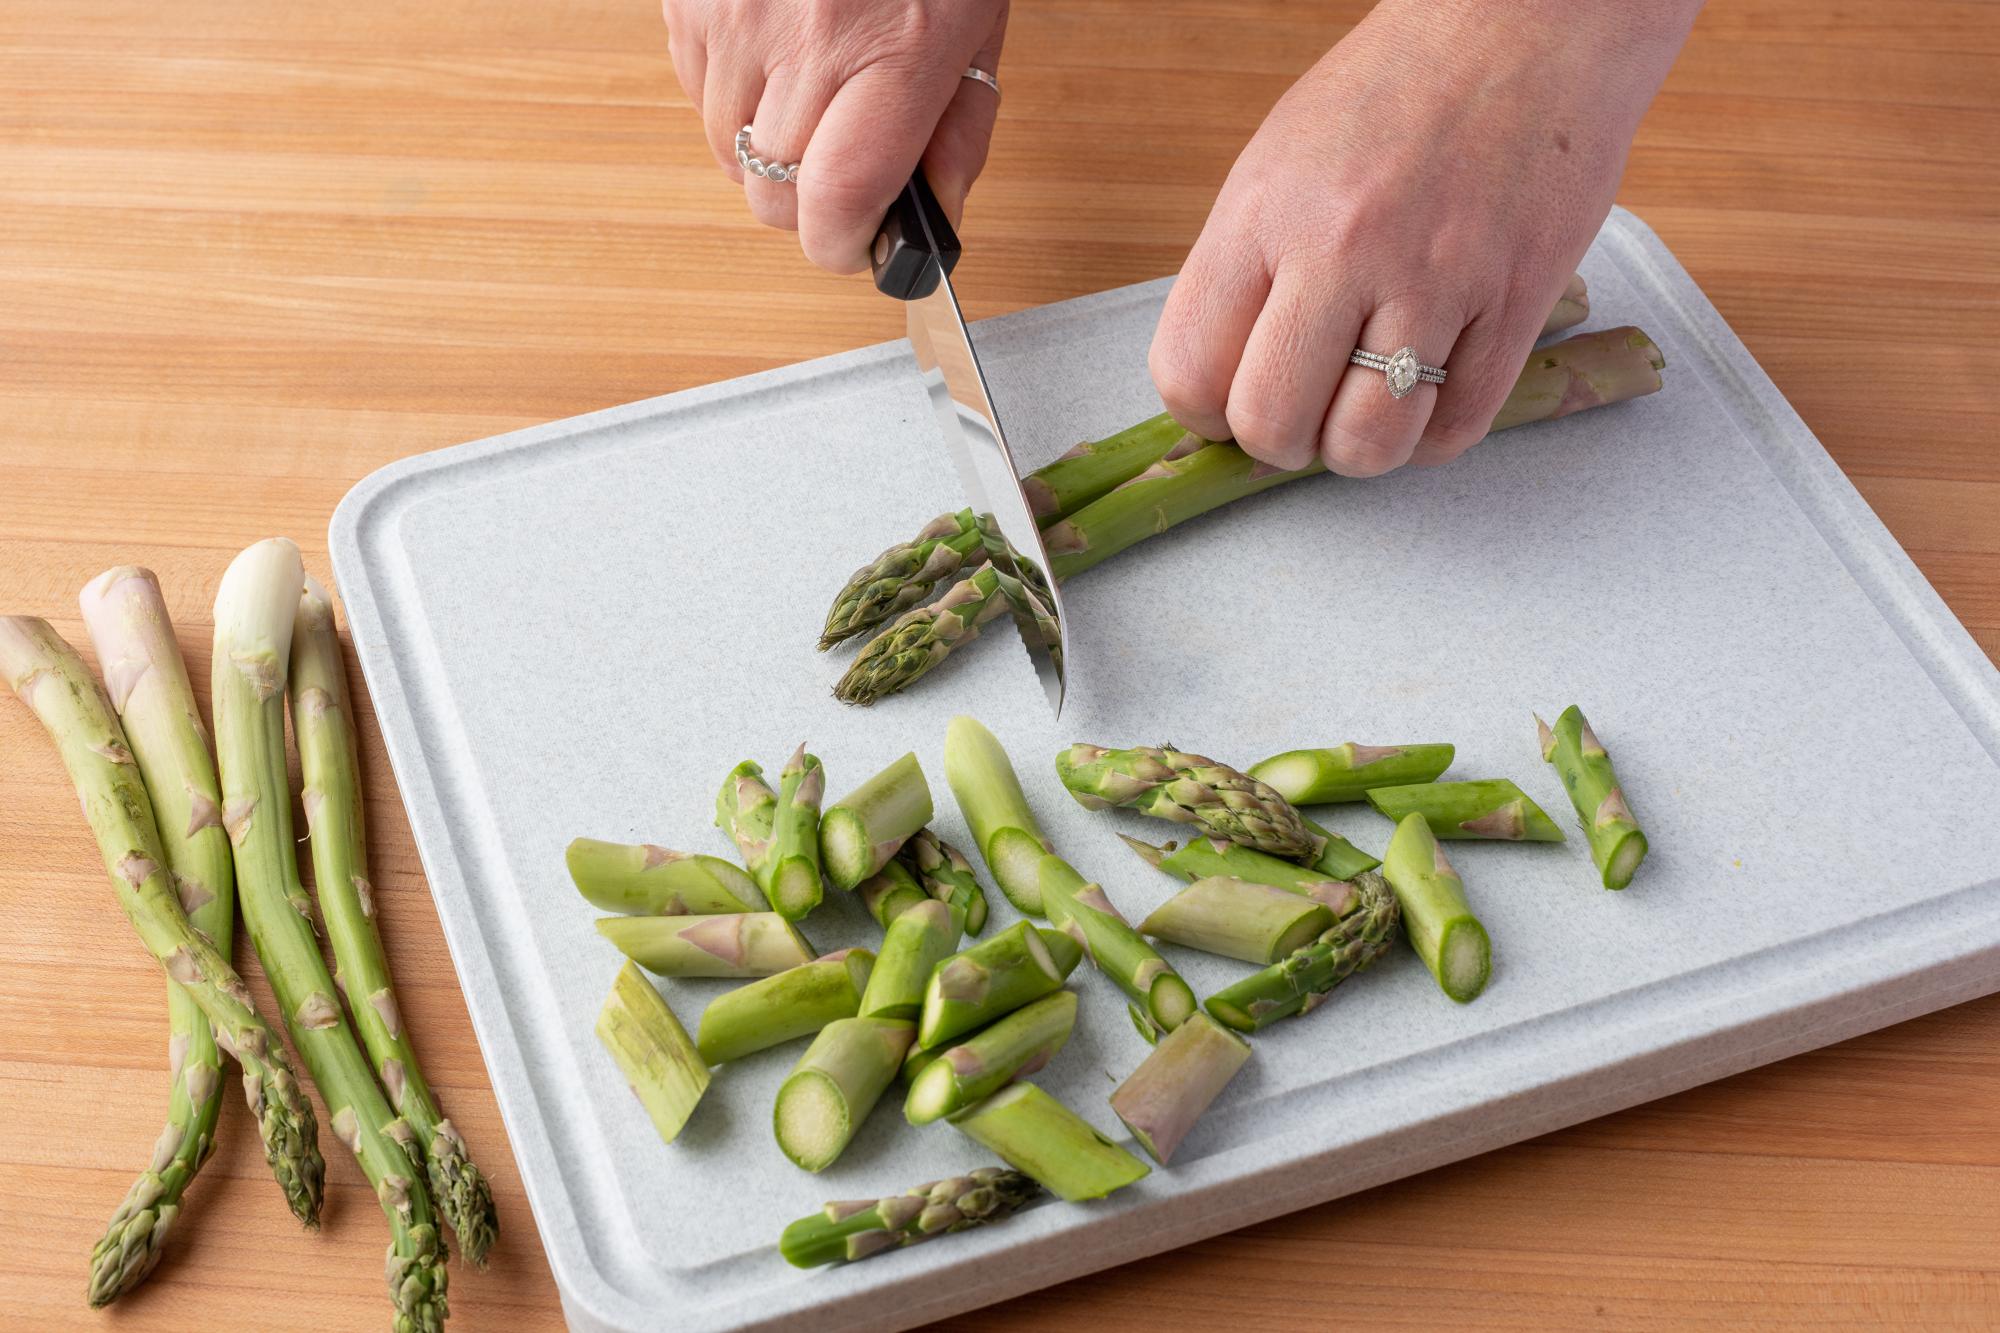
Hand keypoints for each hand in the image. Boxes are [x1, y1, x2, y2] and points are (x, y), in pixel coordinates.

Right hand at [664, 0, 1010, 271]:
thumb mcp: (977, 26)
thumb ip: (961, 130)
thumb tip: (935, 221)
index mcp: (895, 47)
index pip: (840, 199)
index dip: (843, 246)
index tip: (859, 245)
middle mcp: (807, 34)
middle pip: (774, 196)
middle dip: (808, 205)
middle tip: (843, 168)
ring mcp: (733, 15)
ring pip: (727, 153)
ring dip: (766, 148)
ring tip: (812, 91)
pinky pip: (696, 92)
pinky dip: (732, 95)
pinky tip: (776, 50)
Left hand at [1149, 0, 1700, 475]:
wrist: (1529, 23)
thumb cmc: (1396, 91)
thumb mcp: (1278, 161)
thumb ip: (1246, 270)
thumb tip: (1223, 379)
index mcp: (1263, 213)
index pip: (1189, 371)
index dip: (1207, 410)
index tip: (1233, 401)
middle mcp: (1342, 249)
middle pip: (1273, 423)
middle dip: (1281, 442)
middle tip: (1303, 414)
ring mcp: (1436, 279)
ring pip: (1368, 444)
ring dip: (1360, 450)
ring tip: (1367, 409)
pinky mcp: (1518, 301)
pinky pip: (1458, 427)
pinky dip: (1435, 435)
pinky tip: (1429, 393)